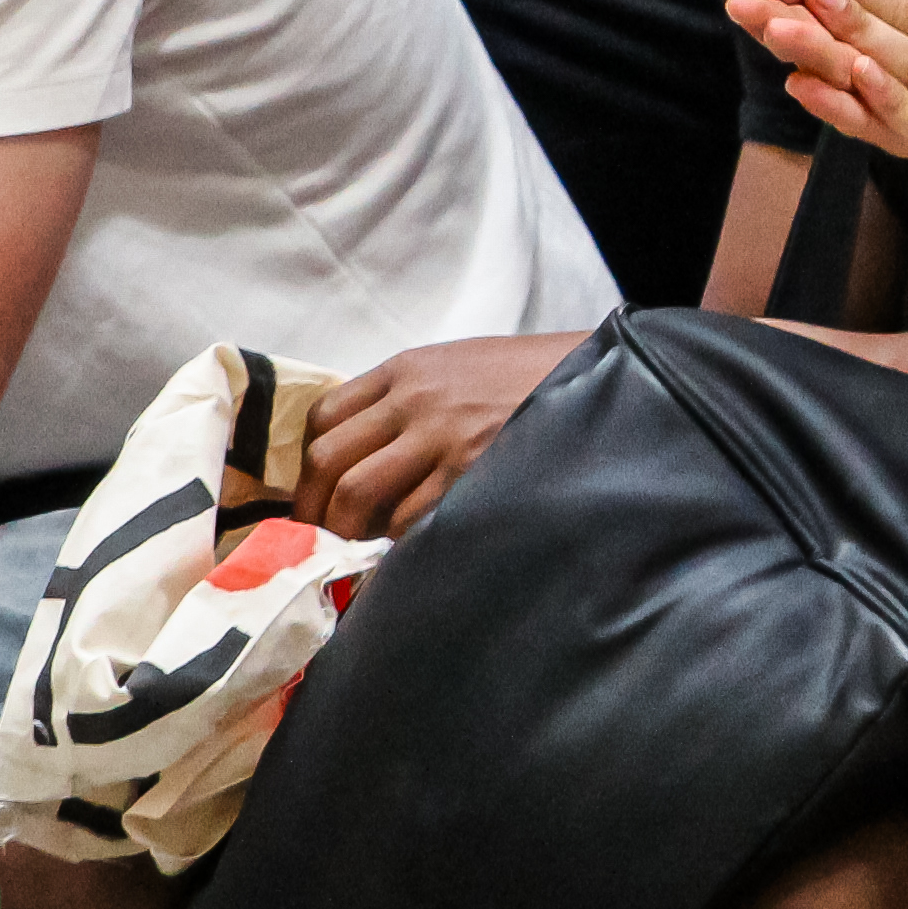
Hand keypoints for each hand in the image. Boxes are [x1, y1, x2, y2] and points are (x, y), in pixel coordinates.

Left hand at [293, 330, 583, 536]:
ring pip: (358, 494)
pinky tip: (416, 540)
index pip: (322, 418)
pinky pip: (408, 517)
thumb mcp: (458, 367)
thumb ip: (406, 400)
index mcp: (406, 368)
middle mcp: (414, 397)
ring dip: (352, 529)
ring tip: (367, 542)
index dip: (309, 465)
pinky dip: (401, 538)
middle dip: (316, 506)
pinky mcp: (471, 469)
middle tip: (325, 532)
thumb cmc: (529, 378)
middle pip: (328, 460)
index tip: (317, 492)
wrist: (598, 376)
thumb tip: (360, 457)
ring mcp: (442, 434)